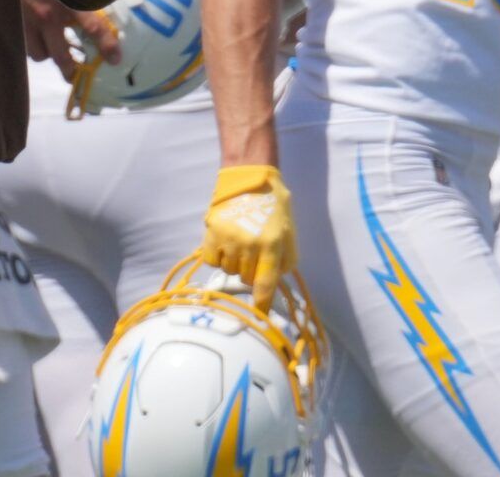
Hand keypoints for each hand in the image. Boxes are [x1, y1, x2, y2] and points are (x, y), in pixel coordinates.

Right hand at [19, 0, 118, 83]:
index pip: (92, 27)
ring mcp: (27, 21)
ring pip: (40, 55)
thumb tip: (101, 4)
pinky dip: (33, 43)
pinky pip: (25, 44)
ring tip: (55, 46)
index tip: (115, 59)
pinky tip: (38, 34)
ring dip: (49, 54)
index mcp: (67, 1)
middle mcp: (47, 15)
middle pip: (62, 57)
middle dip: (72, 70)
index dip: (106, 45)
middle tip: (79, 74)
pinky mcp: (13, 21)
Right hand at [198, 165, 296, 311]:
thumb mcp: (289, 233)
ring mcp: (228, 239)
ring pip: (228, 271)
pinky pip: (211, 261)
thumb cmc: (273, 207)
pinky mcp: (211, 233)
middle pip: (245, 279)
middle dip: (250, 272)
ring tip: (239, 244)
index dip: (262, 304)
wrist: (248, 180)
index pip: (265, 284)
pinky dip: (218, 256)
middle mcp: (249, 245)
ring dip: (234, 264)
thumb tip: (275, 282)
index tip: (259, 319)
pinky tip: (224, 243)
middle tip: (253, 254)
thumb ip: (286, 260)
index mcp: (271, 245)